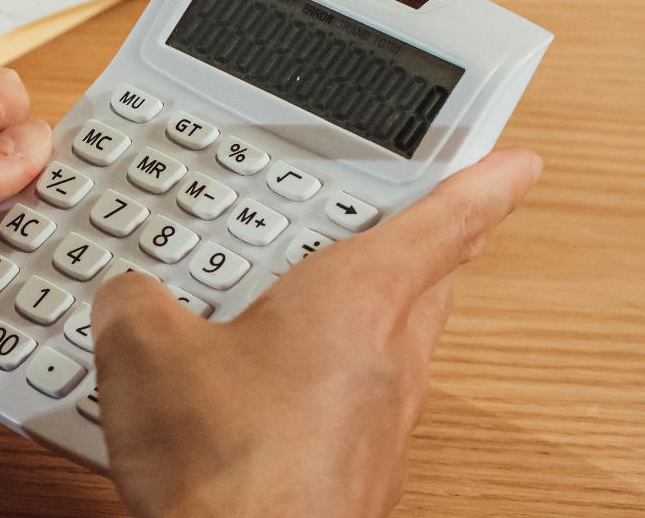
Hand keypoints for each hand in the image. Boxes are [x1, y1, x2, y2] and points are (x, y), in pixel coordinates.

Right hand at [91, 148, 542, 517]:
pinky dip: (326, 391)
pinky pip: (354, 413)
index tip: (517, 164)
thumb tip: (126, 296)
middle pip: (429, 287)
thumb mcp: (143, 350)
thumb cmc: (227, 469)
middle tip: (411, 226)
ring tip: (306, 310)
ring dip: (367, 324)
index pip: (443, 223)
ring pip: (394, 352)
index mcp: (357, 300)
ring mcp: (381, 429)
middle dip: (423, 252)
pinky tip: (266, 401)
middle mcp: (389, 360)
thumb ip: (136, 300)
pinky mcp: (356, 480)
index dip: (483, 185)